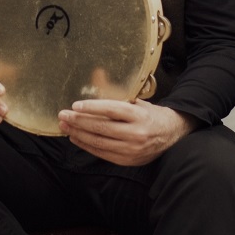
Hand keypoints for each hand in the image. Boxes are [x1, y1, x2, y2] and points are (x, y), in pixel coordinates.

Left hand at [58, 99, 193, 166]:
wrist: (171, 135)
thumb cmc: (150, 115)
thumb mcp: (136, 99)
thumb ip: (114, 90)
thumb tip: (96, 74)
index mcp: (139, 114)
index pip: (112, 110)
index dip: (92, 107)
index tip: (75, 105)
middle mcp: (136, 133)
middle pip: (102, 127)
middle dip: (79, 122)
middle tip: (63, 116)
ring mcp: (132, 149)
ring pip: (99, 142)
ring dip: (78, 134)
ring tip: (65, 127)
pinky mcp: (127, 160)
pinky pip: (102, 153)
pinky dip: (86, 145)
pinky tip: (75, 138)